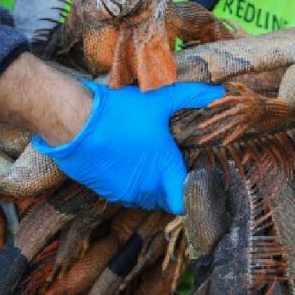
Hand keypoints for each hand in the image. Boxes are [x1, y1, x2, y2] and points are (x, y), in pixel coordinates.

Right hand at [31, 81, 223, 212]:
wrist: (74, 121)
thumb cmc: (120, 112)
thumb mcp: (160, 100)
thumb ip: (192, 97)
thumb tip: (220, 92)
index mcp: (164, 170)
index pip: (183, 201)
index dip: (189, 194)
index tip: (190, 181)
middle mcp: (146, 188)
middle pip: (164, 202)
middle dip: (169, 189)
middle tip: (169, 170)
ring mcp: (123, 192)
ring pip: (143, 200)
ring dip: (148, 189)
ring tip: (148, 166)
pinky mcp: (104, 191)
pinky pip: (123, 196)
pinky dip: (127, 186)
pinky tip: (125, 165)